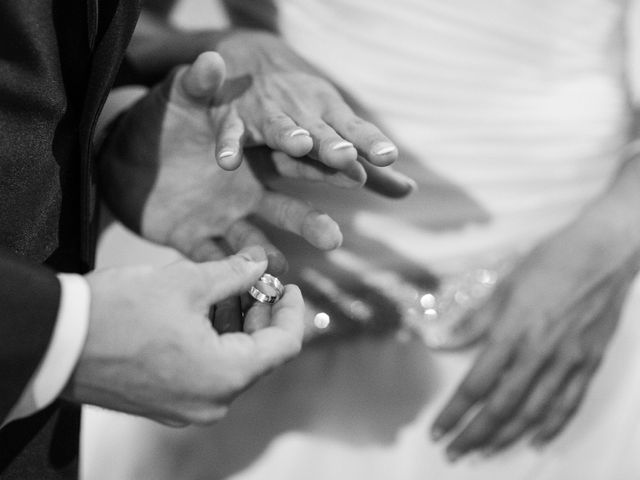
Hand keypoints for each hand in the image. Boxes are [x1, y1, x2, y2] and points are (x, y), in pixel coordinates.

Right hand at [63, 247, 303, 425]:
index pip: (284, 346)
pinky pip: (208, 372)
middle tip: (257, 280)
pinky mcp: (167, 402)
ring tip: (229, 289)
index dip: (292, 311)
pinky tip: (204, 311)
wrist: (56, 341)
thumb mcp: (186, 282)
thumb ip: (234, 274)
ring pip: (233, 362)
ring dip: (237, 326)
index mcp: (225, 376)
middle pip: (259, 355)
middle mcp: (212, 401)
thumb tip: (260, 261)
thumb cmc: (119, 312)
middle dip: (262, 314)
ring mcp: (188, 406)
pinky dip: (215, 342)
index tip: (288, 285)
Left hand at [100, 52, 341, 273]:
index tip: (352, 172)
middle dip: (309, 224)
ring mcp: (220, 218)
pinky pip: (209, 258)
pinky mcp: (191, 238)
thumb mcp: (179, 99)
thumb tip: (212, 57)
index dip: (321, 167)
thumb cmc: (158, 120)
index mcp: (253, 158)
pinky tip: (235, 281)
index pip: (293, 163)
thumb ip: (197, 83)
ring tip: (281, 269)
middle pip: (285, 211)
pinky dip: (221, 271)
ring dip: (268, 256)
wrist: (119, 155)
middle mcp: (246, 192)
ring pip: (253, 242)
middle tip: (333, 238)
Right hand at [211, 30, 398, 176]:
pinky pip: (230, 133)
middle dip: (332, 144)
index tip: (388, 156)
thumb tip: (409, 192)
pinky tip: (229, 162)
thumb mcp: (336, 127)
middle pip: (320, 131)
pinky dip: (228, 144)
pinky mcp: (232, 119)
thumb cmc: (303, 103)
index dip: (370, 143)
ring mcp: (266, 114)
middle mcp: (302, 113)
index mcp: (330, 115)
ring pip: (278, 126)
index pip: (355, 131)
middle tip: (347, 156)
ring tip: (300, 145)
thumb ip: (368, 165)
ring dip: (288, 134)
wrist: (252, 53)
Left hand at [431, 218, 639, 459]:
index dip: (454, 412)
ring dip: (506, 437)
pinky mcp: (588, 362)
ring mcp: (567, 361)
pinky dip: (551, 426)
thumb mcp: (502, 287)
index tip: (437, 430)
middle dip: (474, 434)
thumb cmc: (548, 264)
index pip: (476, 385)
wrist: (601, 253)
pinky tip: (535, 439)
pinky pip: (569, 404)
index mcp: (511, 332)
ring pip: (534, 413)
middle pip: (501, 407)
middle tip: (454, 452)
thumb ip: (472, 321)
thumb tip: (439, 342)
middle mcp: (538, 353)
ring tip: (484, 452)